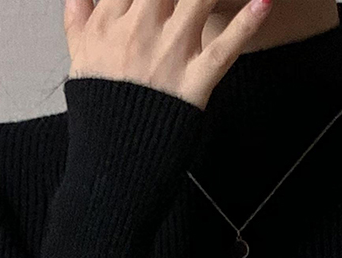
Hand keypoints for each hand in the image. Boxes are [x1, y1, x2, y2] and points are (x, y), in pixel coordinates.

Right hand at [64, 0, 273, 110]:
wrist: (115, 159)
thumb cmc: (101, 108)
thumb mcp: (78, 58)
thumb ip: (78, 16)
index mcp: (109, 21)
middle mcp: (140, 29)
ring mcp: (171, 53)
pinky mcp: (196, 78)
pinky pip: (226, 45)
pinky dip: (248, 22)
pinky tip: (263, 1)